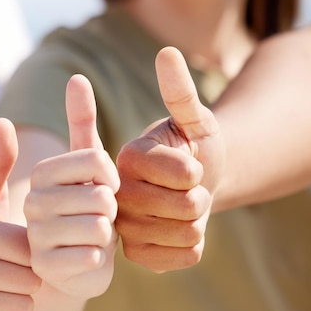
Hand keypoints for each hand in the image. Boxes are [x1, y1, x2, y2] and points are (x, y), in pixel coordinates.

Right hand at [24, 74, 119, 298]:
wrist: (75, 263)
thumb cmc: (84, 210)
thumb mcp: (85, 167)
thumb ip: (80, 123)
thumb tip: (76, 77)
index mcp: (41, 173)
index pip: (98, 160)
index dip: (112, 178)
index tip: (103, 188)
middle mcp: (32, 202)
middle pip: (101, 197)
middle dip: (110, 211)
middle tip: (95, 218)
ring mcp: (36, 236)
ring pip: (100, 228)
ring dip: (105, 236)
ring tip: (89, 238)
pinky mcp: (46, 268)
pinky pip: (93, 256)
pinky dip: (98, 260)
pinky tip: (84, 259)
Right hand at [115, 46, 225, 271]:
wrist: (186, 191)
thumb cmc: (189, 151)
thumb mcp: (189, 121)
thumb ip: (179, 92)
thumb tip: (167, 53)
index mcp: (121, 159)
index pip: (184, 173)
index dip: (196, 170)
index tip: (183, 166)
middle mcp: (110, 195)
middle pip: (188, 206)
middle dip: (199, 197)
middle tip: (184, 191)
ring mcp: (120, 228)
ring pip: (189, 233)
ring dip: (196, 222)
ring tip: (178, 212)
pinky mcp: (134, 255)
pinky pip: (185, 257)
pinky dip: (192, 247)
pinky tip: (173, 235)